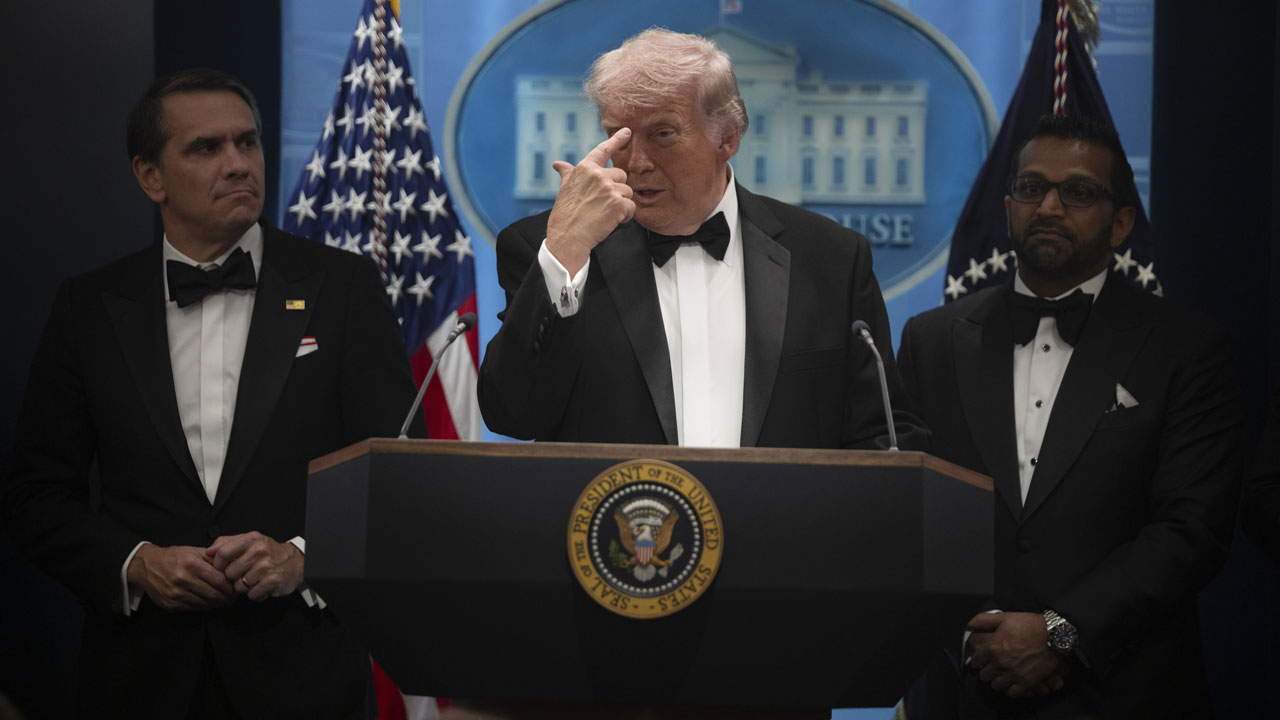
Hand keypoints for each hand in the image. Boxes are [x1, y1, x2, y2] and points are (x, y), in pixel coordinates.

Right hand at [126, 544, 235, 611]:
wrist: (146, 566)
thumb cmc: (173, 556)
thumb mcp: (193, 551)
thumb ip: (212, 558)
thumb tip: (231, 566)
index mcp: (191, 564)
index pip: (219, 580)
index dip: (231, 585)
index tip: (236, 586)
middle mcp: (183, 580)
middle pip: (214, 594)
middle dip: (227, 597)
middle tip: (234, 596)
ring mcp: (176, 594)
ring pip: (205, 604)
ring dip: (217, 603)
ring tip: (224, 599)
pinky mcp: (171, 604)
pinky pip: (194, 608)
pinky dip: (205, 606)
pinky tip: (210, 602)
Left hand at [205, 531, 304, 600]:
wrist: (296, 562)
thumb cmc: (268, 552)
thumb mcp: (250, 541)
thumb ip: (226, 543)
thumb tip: (208, 552)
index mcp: (251, 539)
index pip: (222, 553)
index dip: (218, 564)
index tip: (223, 568)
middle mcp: (259, 551)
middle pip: (229, 573)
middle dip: (234, 577)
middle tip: (244, 573)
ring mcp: (266, 567)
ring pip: (239, 586)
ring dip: (244, 587)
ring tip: (254, 579)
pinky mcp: (272, 582)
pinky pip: (252, 595)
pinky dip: (255, 594)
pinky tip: (262, 585)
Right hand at [545, 128, 635, 275]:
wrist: (568, 236)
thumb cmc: (565, 215)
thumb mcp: (564, 189)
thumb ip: (567, 174)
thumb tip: (558, 164)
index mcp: (585, 169)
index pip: (603, 150)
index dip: (617, 139)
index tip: (627, 131)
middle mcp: (598, 175)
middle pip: (621, 176)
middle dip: (617, 190)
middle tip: (604, 204)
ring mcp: (609, 188)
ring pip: (628, 192)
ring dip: (622, 204)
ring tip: (606, 214)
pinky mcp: (618, 203)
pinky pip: (631, 206)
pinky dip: (625, 216)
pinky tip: (612, 221)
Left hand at [967, 611, 1070, 697]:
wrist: (1053, 635)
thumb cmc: (1029, 625)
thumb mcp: (1004, 618)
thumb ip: (983, 620)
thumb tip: (969, 623)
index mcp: (993, 648)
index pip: (975, 661)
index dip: (977, 660)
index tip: (981, 659)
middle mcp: (1001, 663)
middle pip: (985, 676)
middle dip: (986, 671)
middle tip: (991, 668)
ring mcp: (1013, 674)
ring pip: (996, 686)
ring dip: (997, 681)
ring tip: (1000, 676)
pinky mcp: (1026, 682)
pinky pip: (1012, 693)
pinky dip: (1010, 690)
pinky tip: (1012, 683)